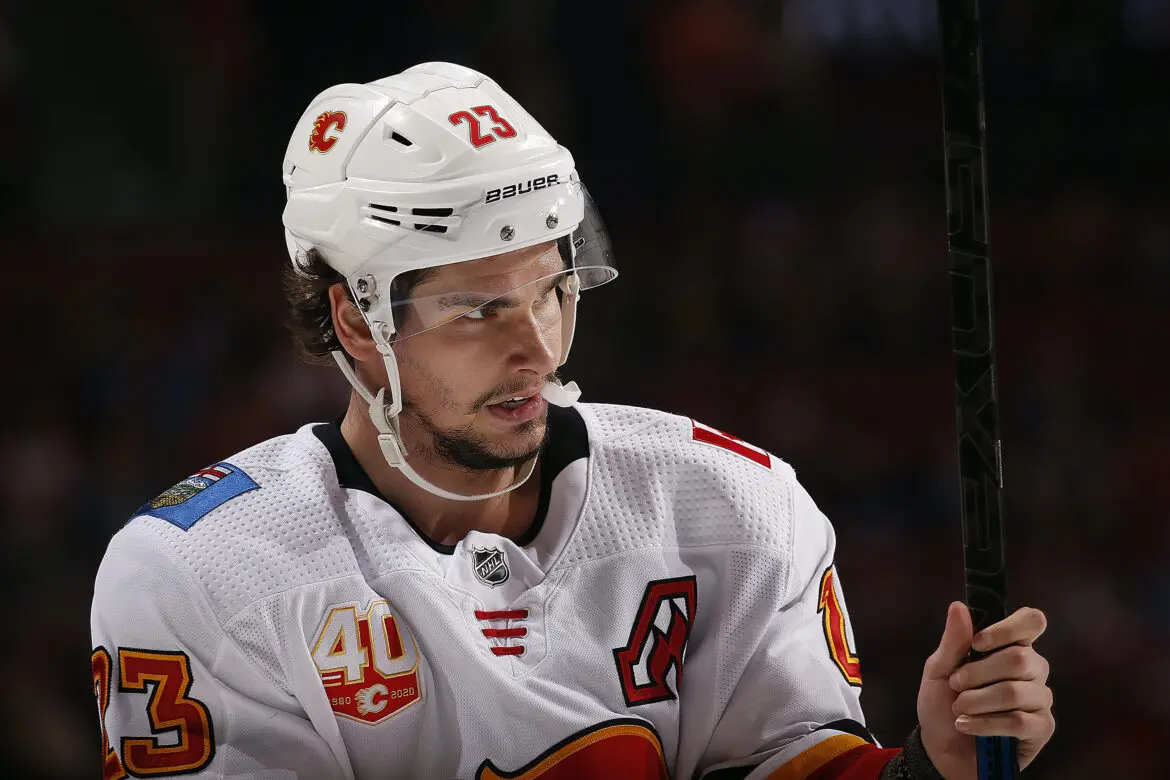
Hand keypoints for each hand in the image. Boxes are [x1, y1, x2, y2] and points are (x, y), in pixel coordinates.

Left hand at [916, 602, 1054, 778]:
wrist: (942, 749)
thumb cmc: (943, 705)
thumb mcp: (939, 671)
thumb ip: (953, 641)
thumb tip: (959, 606)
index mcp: (1010, 647)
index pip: (1031, 621)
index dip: (1007, 628)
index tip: (977, 643)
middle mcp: (1032, 669)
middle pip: (1019, 658)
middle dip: (978, 673)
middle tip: (956, 685)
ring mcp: (1039, 698)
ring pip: (1015, 691)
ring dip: (977, 701)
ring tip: (959, 709)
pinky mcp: (1041, 727)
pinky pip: (1018, 721)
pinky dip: (986, 724)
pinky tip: (967, 726)